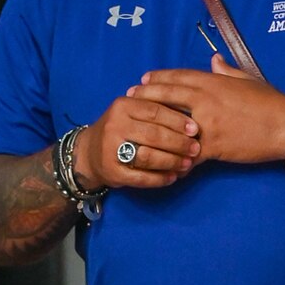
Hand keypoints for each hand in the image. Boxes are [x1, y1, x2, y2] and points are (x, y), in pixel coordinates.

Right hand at [73, 91, 200, 192]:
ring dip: (171, 161)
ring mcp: (111, 149)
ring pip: (148, 156)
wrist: (89, 153)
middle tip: (195, 148)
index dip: (177, 120)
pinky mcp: (112, 171)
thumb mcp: (131, 112)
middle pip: (154, 134)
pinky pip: (141, 177)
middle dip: (179, 143)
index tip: (195, 129)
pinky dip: (159, 179)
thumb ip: (154, 110)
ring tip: (187, 164)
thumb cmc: (120, 129)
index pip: (155, 111)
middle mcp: (115, 125)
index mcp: (122, 106)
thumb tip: (190, 120)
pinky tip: (172, 178)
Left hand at [127, 55, 284, 164]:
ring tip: (140, 132)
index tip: (143, 79)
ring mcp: (207, 124)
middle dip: (146, 97)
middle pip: (167, 96)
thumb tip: (214, 60)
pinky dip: (176, 159)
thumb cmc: (269, 101)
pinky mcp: (213, 146)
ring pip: (172, 126)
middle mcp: (205, 100)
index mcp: (213, 82)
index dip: (159, 78)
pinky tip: (165, 163)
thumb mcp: (247, 79)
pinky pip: (188, 154)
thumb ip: (227, 71)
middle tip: (129, 99)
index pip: (179, 77)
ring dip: (154, 129)